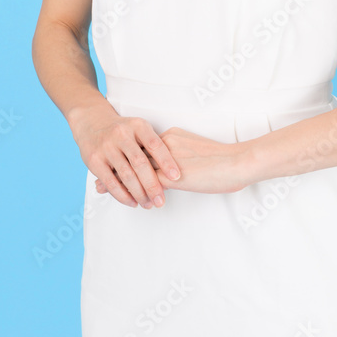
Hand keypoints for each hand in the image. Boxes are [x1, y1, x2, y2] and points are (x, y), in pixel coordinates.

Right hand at [71, 106, 181, 209]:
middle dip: (152, 185)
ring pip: (126, 175)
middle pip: (140, 163)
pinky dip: (122, 195)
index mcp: (137, 125)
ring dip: (139, 193)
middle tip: (161, 200)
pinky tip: (132, 202)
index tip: (176, 177)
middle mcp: (121, 134)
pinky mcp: (94, 160)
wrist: (92, 123)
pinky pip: (110, 182)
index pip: (154, 144)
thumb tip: (172, 172)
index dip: (166, 161)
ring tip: (148, 204)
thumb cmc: (123, 131)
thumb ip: (152, 147)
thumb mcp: (139, 129)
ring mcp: (107, 147)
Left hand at [95, 126, 248, 196]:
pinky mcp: (174, 176)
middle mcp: (165, 144)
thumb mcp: (198, 152)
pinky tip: (122, 200)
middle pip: (133, 155)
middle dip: (115, 166)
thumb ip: (181, 155)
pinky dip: (132, 192)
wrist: (238, 161)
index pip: (142, 146)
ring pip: (135, 170)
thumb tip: (175, 165)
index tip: (112, 160)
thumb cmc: (224, 160)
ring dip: (117, 180)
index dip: (126, 155)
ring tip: (100, 187)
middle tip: (98, 173)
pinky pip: (147, 185)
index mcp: (171, 136)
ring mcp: (167, 160)